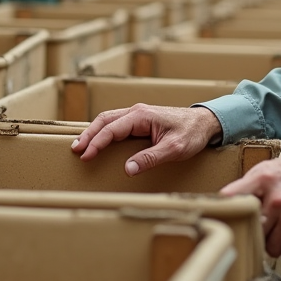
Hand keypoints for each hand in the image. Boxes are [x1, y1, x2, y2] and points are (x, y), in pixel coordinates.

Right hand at [71, 105, 222, 175]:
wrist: (205, 122)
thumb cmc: (191, 134)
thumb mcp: (174, 149)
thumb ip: (150, 158)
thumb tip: (128, 169)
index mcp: (142, 116)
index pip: (111, 129)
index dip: (96, 142)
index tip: (85, 156)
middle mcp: (136, 112)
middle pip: (104, 120)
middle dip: (88, 134)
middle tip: (75, 150)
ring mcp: (138, 114)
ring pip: (108, 120)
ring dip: (94, 132)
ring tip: (81, 146)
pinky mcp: (140, 120)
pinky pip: (116, 123)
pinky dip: (103, 131)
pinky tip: (98, 140)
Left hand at [220, 152, 280, 258]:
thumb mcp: (273, 167)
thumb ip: (251, 183)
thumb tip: (228, 201)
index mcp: (263, 178)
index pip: (230, 197)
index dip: (224, 209)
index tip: (222, 217)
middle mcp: (274, 198)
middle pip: (250, 227)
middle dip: (255, 229)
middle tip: (263, 225)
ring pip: (267, 245)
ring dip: (273, 241)